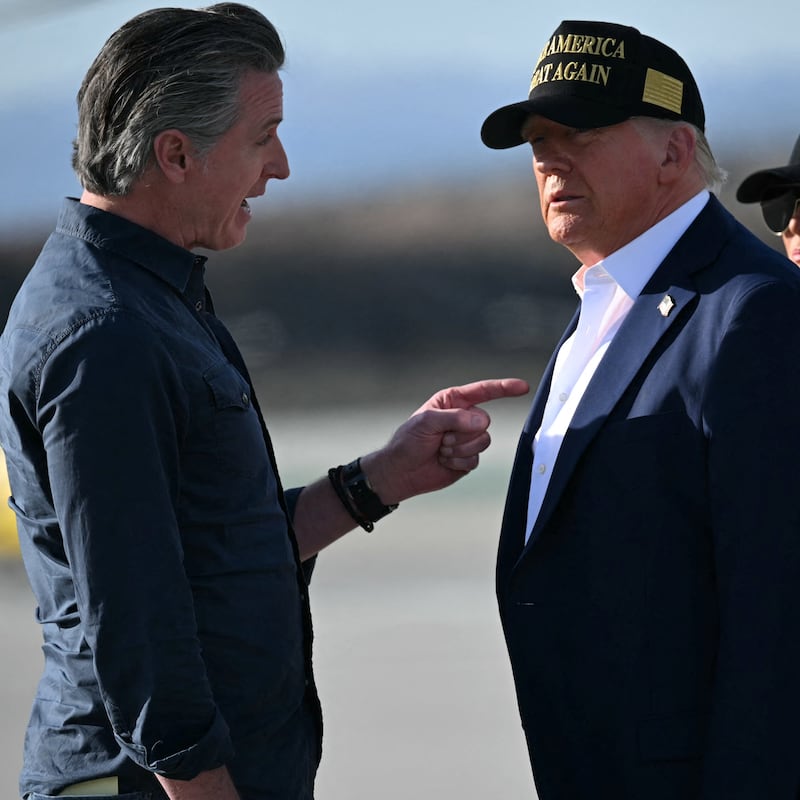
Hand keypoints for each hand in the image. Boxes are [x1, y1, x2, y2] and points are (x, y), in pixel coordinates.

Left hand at [362, 378, 528, 503]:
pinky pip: (475, 458)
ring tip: (441, 450)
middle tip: (441, 439)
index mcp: (452, 401)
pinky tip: (443, 462)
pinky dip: (458, 462)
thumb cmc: (408, 441)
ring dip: (459, 449)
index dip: (504, 388)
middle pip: (484, 421)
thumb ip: (455, 418)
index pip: (483, 391)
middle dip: (462, 433)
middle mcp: (462, 418)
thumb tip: (482, 421)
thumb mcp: (426, 422)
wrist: (401, 471)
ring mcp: (466, 439)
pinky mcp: (467, 458)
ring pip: (483, 441)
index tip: (523, 387)